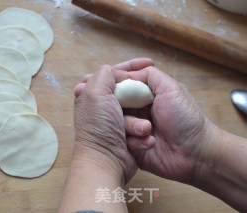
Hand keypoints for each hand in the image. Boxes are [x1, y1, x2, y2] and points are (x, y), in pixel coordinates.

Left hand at [73, 58, 154, 182]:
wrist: (106, 160)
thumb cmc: (99, 126)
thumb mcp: (96, 92)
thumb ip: (104, 74)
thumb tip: (114, 70)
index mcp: (93, 94)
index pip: (114, 73)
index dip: (130, 67)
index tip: (148, 63)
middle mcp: (104, 106)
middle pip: (129, 92)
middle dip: (140, 98)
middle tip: (152, 97)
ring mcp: (117, 122)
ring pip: (138, 111)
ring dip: (140, 122)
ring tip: (143, 130)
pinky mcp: (127, 135)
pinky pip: (141, 127)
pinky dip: (142, 133)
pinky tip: (143, 139)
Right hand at [124, 66, 213, 183]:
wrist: (196, 152)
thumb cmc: (186, 118)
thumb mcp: (171, 89)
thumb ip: (150, 75)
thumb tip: (127, 72)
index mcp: (145, 95)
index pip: (123, 86)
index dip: (116, 85)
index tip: (109, 86)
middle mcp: (138, 111)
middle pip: (115, 105)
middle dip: (121, 108)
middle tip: (133, 111)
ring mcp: (135, 129)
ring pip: (117, 123)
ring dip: (132, 125)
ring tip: (148, 129)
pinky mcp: (133, 147)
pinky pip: (122, 142)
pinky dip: (135, 141)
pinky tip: (150, 142)